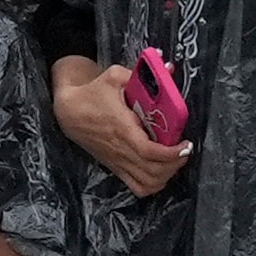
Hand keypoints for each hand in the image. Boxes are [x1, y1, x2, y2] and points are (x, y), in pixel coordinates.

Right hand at [52, 53, 190, 195]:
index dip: (171, 153)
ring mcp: (118, 162)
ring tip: (175, 159)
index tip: (186, 145)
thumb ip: (143, 75)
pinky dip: (154, 185)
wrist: (69, 112)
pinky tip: (161, 171)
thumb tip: (168, 67)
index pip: (149, 151)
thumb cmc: (93, 94)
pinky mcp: (116, 168)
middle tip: (185, 149)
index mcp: (122, 129)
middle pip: (153, 171)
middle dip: (175, 163)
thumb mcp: (115, 77)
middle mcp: (121, 150)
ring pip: (148, 183)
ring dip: (166, 175)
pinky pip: (138, 188)